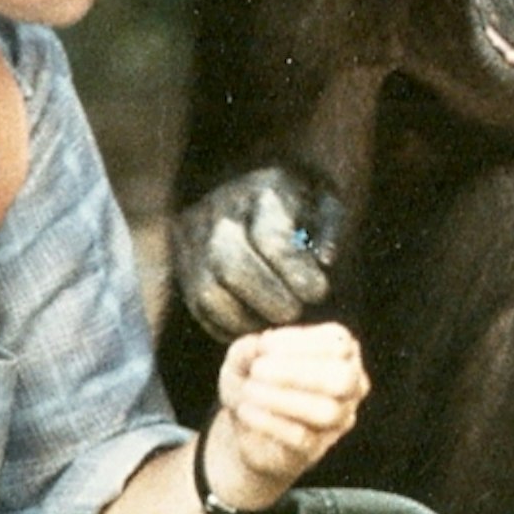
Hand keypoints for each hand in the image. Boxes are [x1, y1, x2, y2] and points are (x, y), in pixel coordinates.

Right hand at [172, 166, 341, 341]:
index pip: (271, 239)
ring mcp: (194, 238)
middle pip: (232, 267)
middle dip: (270, 301)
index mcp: (262, 189)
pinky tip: (254, 323)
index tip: (318, 292)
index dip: (297, 274)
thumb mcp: (326, 204)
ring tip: (274, 322)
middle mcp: (219, 210)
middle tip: (294, 313)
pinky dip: (227, 326)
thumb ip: (331, 229)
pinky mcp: (182, 264)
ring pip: (208, 293)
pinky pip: (198, 308)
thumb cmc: (301, 205)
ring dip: (247, 320)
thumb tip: (325, 260)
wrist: (254, 187)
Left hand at [208, 320, 367, 511]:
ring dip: (282, 398)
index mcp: (343, 352)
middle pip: (343, 378)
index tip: (263, 346)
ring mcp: (338, 420)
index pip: (338, 343)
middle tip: (258, 369)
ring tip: (248, 390)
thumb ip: (249, 348)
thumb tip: (259, 348)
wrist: (244, 424)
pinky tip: (245, 410)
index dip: (300, 342)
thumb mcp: (243, 356)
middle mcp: (351, 386)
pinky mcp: (315, 449)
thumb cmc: (253, 377)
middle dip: (297, 372)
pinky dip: (269, 421)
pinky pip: (302, 438)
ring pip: (327, 411)